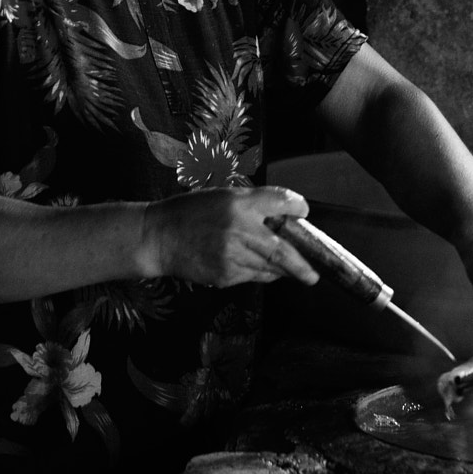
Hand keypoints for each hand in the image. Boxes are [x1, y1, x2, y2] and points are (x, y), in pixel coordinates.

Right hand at [133, 187, 319, 286]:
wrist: (158, 237)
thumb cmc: (191, 213)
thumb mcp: (223, 197)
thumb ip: (254, 205)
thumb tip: (285, 218)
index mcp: (240, 203)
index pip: (282, 201)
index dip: (297, 206)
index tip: (303, 213)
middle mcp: (240, 229)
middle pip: (284, 251)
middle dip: (303, 265)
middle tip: (314, 275)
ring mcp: (233, 255)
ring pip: (270, 268)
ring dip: (282, 270)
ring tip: (291, 270)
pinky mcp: (225, 275)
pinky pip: (253, 276)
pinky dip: (261, 273)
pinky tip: (255, 266)